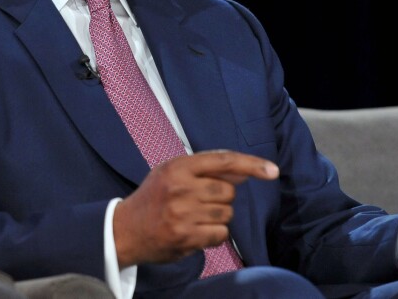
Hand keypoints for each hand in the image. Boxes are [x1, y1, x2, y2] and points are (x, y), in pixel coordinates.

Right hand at [113, 150, 278, 267]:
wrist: (124, 230)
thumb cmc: (154, 198)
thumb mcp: (172, 173)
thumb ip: (206, 169)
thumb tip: (244, 170)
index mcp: (178, 167)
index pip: (223, 161)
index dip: (252, 164)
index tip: (273, 171)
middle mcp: (180, 188)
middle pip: (229, 191)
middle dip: (223, 198)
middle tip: (201, 202)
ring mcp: (182, 214)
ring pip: (226, 214)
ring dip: (218, 217)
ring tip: (195, 217)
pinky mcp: (185, 237)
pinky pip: (220, 235)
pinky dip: (214, 235)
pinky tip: (195, 232)